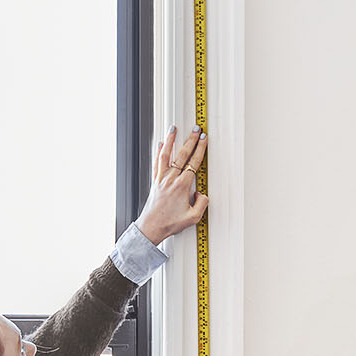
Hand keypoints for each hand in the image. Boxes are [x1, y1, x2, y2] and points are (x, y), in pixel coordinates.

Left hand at [134, 124, 208, 245]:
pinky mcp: (155, 181)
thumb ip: (202, 203)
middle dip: (190, 140)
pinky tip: (161, 144)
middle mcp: (171, 179)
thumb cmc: (170, 223)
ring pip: (166, 154)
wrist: (152, 227)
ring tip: (173, 128)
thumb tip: (203, 194)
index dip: (200, 149)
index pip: (194, 162)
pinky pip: (157, 162)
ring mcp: (161, 179)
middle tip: (195, 129)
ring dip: (171, 140)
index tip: (203, 139)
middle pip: (182, 155)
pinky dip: (159, 151)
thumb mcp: (193, 218)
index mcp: (182, 186)